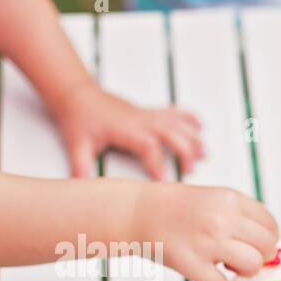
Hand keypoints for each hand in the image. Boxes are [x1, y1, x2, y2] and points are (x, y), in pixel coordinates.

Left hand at [53, 84, 203, 179]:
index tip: (164, 181)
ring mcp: (146, 115)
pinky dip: (188, 118)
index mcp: (126, 129)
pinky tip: (200, 126)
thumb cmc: (79, 119)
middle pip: (170, 133)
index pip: (148, 145)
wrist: (77, 94)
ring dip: (192, 137)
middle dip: (183, 151)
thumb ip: (80, 166)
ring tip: (204, 154)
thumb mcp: (77, 144)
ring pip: (176, 123)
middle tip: (189, 171)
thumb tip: (80, 186)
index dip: (157, 163)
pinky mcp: (148, 112)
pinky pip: (173, 113)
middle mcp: (140, 120)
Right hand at [131, 183, 278, 280]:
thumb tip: (271, 247)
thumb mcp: (216, 200)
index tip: (253, 245)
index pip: (271, 226)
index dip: (266, 240)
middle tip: (240, 257)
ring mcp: (207, 241)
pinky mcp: (190, 263)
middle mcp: (222, 218)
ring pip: (252, 266)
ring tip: (225, 264)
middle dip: (259, 257)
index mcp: (231, 199)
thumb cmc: (180, 209)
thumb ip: (244, 218)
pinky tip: (206, 272)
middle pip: (267, 247)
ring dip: (243, 271)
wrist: (139, 212)